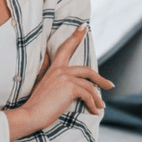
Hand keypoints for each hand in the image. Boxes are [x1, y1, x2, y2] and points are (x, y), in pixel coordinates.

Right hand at [6, 25, 113, 140]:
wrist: (31, 114)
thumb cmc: (38, 105)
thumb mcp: (47, 88)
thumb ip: (58, 81)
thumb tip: (74, 86)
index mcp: (53, 68)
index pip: (66, 48)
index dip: (76, 36)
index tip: (84, 27)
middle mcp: (60, 69)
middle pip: (87, 70)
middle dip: (100, 79)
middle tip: (110, 85)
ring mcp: (65, 77)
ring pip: (90, 86)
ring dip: (97, 98)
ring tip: (100, 106)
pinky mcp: (70, 87)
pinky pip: (88, 95)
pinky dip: (93, 104)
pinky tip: (94, 111)